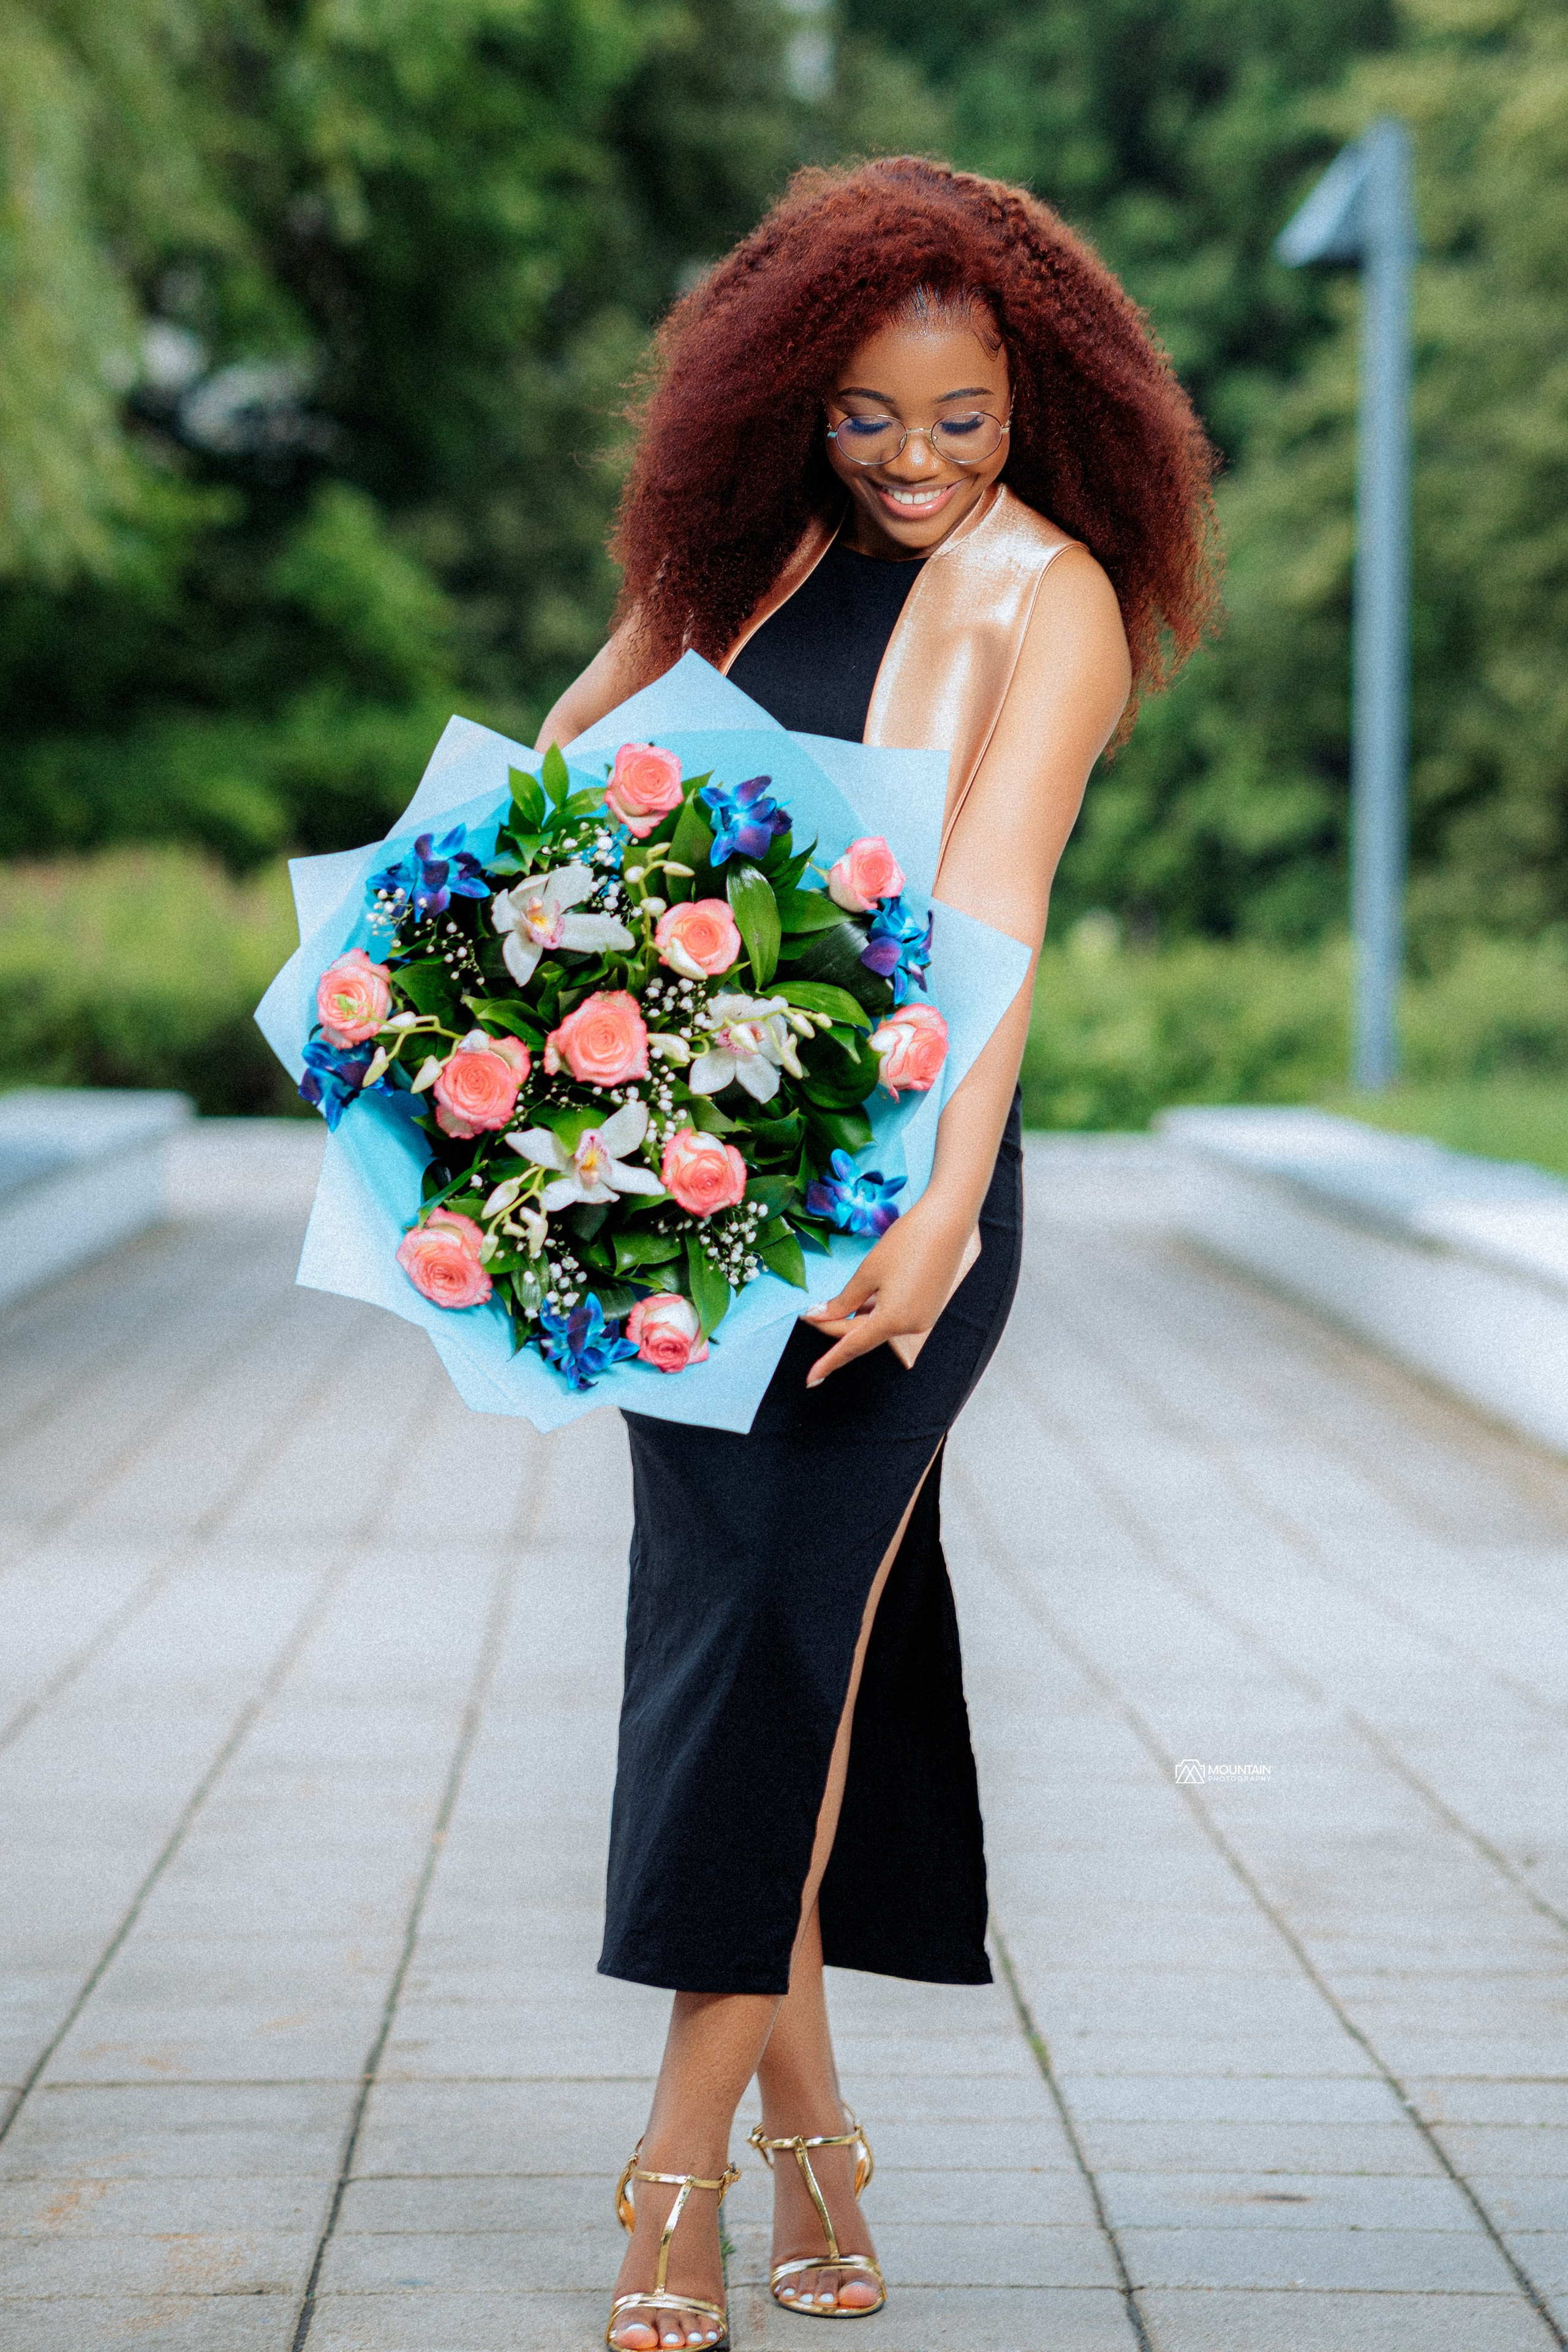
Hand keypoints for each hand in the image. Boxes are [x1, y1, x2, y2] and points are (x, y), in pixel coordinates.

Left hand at [801, 1202, 971, 1385]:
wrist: (946, 1222)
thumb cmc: (906, 1243)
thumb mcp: (867, 1273)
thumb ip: (843, 1301)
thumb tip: (821, 1317)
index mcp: (893, 1320)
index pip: (852, 1347)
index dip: (829, 1362)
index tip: (810, 1379)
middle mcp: (911, 1326)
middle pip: (864, 1334)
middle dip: (836, 1326)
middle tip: (811, 1312)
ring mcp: (922, 1318)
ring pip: (878, 1325)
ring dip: (856, 1317)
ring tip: (836, 1302)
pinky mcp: (928, 1308)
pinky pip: (894, 1316)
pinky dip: (875, 1310)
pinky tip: (864, 1298)